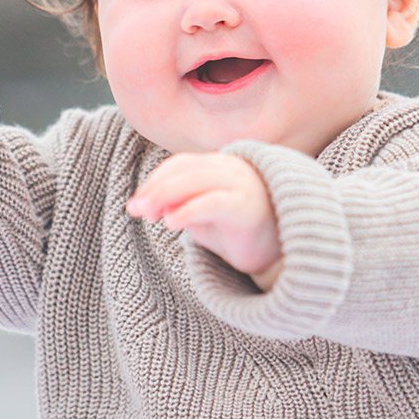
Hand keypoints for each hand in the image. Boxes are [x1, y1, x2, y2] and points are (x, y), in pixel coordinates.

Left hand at [126, 153, 283, 288]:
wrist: (282, 254)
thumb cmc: (237, 232)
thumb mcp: (202, 216)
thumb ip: (179, 205)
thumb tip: (145, 206)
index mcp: (220, 167)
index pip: (180, 165)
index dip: (155, 182)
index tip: (135, 204)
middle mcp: (232, 169)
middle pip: (184, 171)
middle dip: (155, 190)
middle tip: (135, 210)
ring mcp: (243, 185)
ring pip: (195, 181)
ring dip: (165, 197)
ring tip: (149, 216)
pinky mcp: (248, 207)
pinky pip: (213, 203)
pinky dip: (188, 210)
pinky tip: (172, 223)